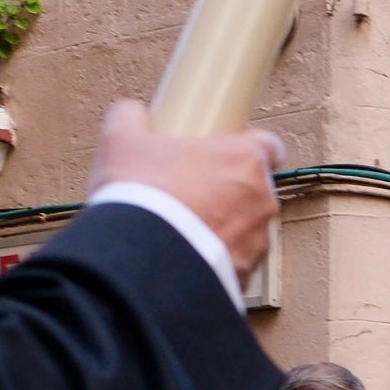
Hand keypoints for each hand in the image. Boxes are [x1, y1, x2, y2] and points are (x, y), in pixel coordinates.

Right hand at [90, 100, 282, 275]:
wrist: (141, 262)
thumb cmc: (140, 194)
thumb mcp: (121, 142)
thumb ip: (130, 118)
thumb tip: (130, 113)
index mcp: (246, 160)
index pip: (268, 145)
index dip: (246, 146)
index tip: (223, 151)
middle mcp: (263, 201)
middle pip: (254, 189)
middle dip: (228, 190)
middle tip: (190, 192)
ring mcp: (258, 242)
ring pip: (247, 228)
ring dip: (224, 226)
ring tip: (183, 229)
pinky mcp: (247, 276)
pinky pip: (235, 262)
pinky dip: (216, 260)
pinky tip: (185, 257)